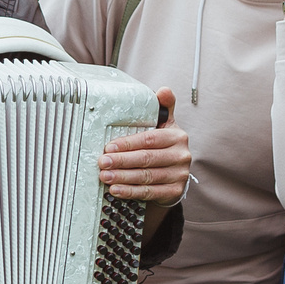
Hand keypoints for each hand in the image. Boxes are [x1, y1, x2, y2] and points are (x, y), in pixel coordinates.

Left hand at [100, 86, 188, 201]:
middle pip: (147, 158)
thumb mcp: (165, 125)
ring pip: (147, 177)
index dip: (128, 143)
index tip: (109, 147)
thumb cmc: (163, 146)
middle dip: (121, 161)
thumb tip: (163, 91)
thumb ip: (163, 107)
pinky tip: (116, 190)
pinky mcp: (175, 191)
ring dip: (123, 177)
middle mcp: (181, 156)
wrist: (174, 173)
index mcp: (177, 136)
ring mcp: (179, 175)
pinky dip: (130, 192)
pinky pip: (149, 192)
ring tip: (105, 176)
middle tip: (103, 162)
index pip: (150, 139)